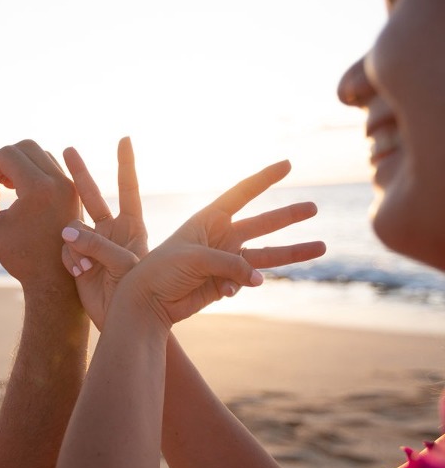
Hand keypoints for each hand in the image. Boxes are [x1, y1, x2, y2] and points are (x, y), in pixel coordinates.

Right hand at [0, 140, 80, 290]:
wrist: (55, 280)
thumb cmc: (21, 257)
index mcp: (39, 188)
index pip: (7, 155)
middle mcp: (60, 182)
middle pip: (26, 147)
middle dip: (4, 160)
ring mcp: (71, 187)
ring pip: (42, 155)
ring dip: (20, 164)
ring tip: (7, 187)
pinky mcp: (75, 194)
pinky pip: (54, 168)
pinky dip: (35, 172)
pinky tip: (24, 192)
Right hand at [60, 137, 146, 329]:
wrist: (125, 319)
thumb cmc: (139, 293)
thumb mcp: (124, 264)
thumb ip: (97, 246)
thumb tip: (67, 234)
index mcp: (132, 227)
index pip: (128, 189)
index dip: (126, 163)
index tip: (124, 139)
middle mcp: (111, 231)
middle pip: (92, 195)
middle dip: (80, 172)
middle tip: (68, 151)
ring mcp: (93, 245)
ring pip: (72, 224)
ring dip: (72, 237)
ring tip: (82, 258)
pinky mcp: (78, 259)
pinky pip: (64, 249)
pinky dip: (68, 258)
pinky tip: (80, 273)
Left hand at [62, 153, 325, 327]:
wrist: (147, 303)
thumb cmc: (161, 271)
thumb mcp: (195, 259)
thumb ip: (231, 265)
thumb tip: (259, 280)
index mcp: (208, 219)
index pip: (242, 193)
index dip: (264, 178)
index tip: (287, 164)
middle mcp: (220, 237)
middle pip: (262, 222)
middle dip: (287, 216)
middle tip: (314, 207)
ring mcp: (225, 261)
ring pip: (265, 253)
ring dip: (292, 251)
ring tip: (322, 247)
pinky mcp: (225, 284)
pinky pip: (246, 281)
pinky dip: (242, 285)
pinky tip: (230, 290)